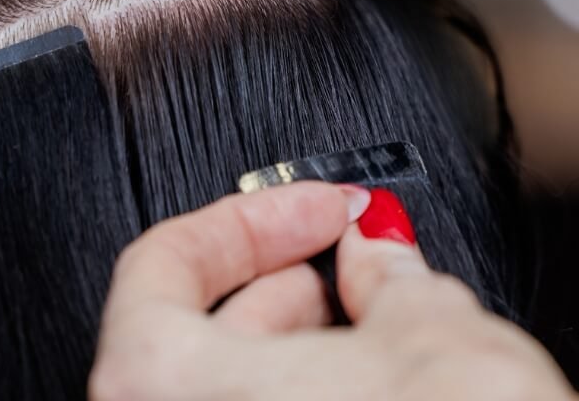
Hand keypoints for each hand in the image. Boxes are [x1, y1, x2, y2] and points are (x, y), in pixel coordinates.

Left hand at [89, 183, 574, 400]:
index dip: (248, 222)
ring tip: (378, 330)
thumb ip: (386, 275)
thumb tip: (377, 256)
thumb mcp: (434, 336)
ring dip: (302, 356)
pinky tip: (376, 395)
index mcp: (157, 384)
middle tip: (347, 261)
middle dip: (281, 287)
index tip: (312, 209)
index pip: (162, 266)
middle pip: (195, 340)